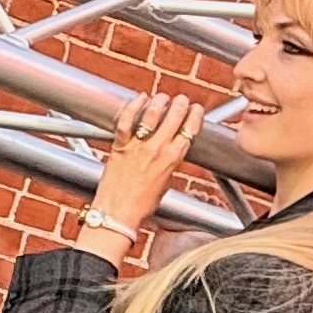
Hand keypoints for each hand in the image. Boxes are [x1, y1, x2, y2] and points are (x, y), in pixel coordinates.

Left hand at [91, 93, 205, 236]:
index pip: (190, 130)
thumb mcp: (165, 183)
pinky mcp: (120, 145)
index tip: (195, 109)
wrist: (117, 214)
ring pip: (153, 114)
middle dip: (181, 104)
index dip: (195, 115)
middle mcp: (157, 150)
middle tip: (181, 99)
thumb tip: (171, 149)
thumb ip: (169, 163)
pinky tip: (140, 98)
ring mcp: (138, 146)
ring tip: (162, 97)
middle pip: (175, 117)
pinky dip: (134, 105)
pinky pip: (127, 119)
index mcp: (172, 161)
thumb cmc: (140, 205)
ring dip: (160, 101)